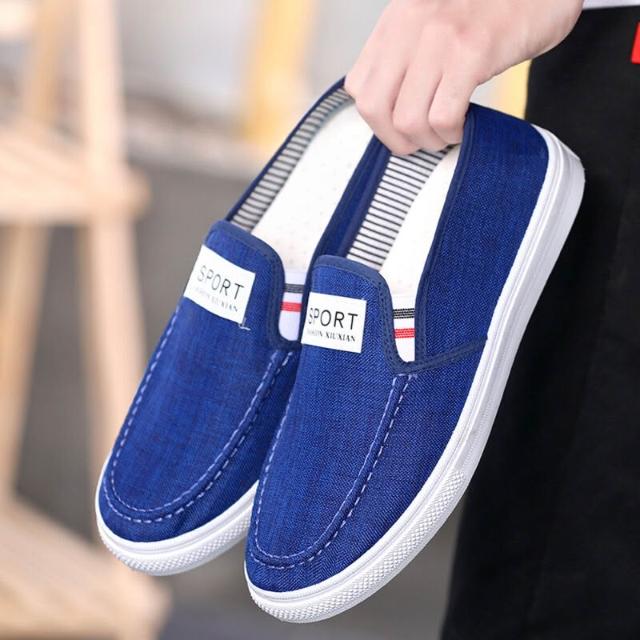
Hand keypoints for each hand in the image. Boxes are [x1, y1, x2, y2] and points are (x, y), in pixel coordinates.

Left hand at [345, 0, 581, 153]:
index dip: (377, 119)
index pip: (357, 87)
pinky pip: (443, 115)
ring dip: (428, 140)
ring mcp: (440, 37)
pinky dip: (451, 132)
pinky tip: (463, 125)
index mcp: (394, 21)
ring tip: (447, 133)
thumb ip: (405, 56)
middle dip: (396, 140)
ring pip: (407, 119)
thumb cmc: (491, 10)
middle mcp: (409, 25)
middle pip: (374, 109)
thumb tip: (389, 111)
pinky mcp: (473, 51)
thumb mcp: (432, 20)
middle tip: (421, 141)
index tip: (400, 126)